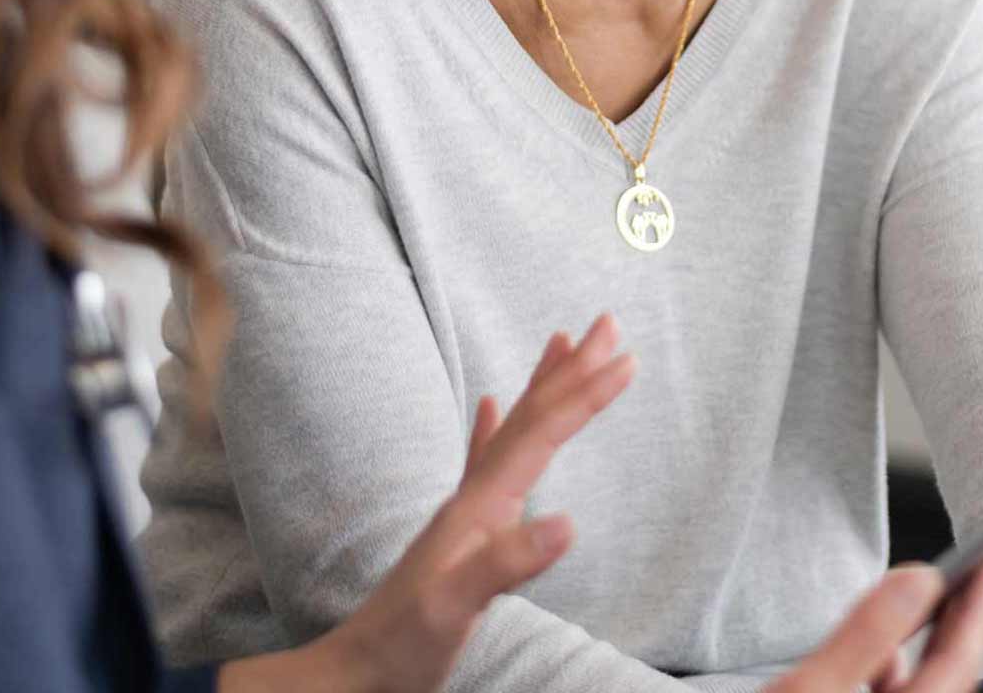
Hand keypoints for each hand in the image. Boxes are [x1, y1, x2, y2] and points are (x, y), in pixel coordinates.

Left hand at [220, 314, 634, 692]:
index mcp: (479, 505)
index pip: (541, 434)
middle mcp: (473, 495)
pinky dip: (494, 425)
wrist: (356, 670)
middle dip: (572, 370)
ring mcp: (465, 510)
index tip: (626, 359)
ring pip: (513, 428)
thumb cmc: (403, 643)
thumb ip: (507, 562)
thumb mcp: (456, 606)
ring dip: (543, 385)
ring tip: (562, 343)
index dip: (584, 395)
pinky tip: (489, 405)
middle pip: (529, 415)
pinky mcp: (461, 529)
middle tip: (607, 324)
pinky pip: (483, 458)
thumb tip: (569, 522)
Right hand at [767, 556, 982, 692]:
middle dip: (963, 626)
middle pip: (951, 682)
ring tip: (929, 605)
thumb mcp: (808, 691)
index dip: (978, 608)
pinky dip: (899, 676)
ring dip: (931, 650)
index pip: (958, 664)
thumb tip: (918, 581)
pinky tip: (884, 659)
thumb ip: (866, 634)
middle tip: (973, 572)